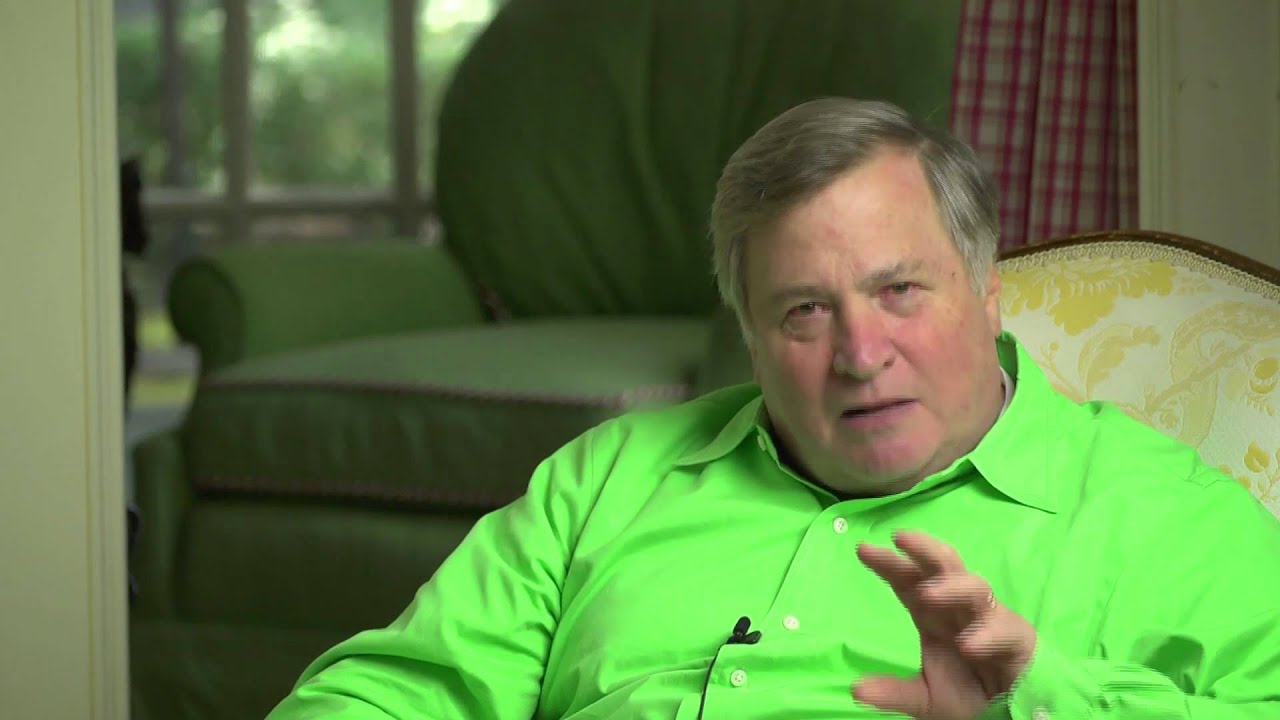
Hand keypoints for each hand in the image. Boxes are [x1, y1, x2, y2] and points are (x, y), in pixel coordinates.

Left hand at [852, 531, 1035, 719]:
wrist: (1010, 716)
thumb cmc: (969, 695)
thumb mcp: (925, 699)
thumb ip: (894, 693)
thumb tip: (856, 690)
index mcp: (933, 616)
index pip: (909, 581)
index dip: (889, 563)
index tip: (863, 549)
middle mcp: (960, 609)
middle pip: (943, 568)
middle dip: (923, 550)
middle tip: (900, 538)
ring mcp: (990, 619)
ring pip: (975, 588)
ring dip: (951, 587)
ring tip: (926, 593)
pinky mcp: (1018, 639)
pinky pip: (1006, 629)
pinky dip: (987, 633)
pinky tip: (968, 644)